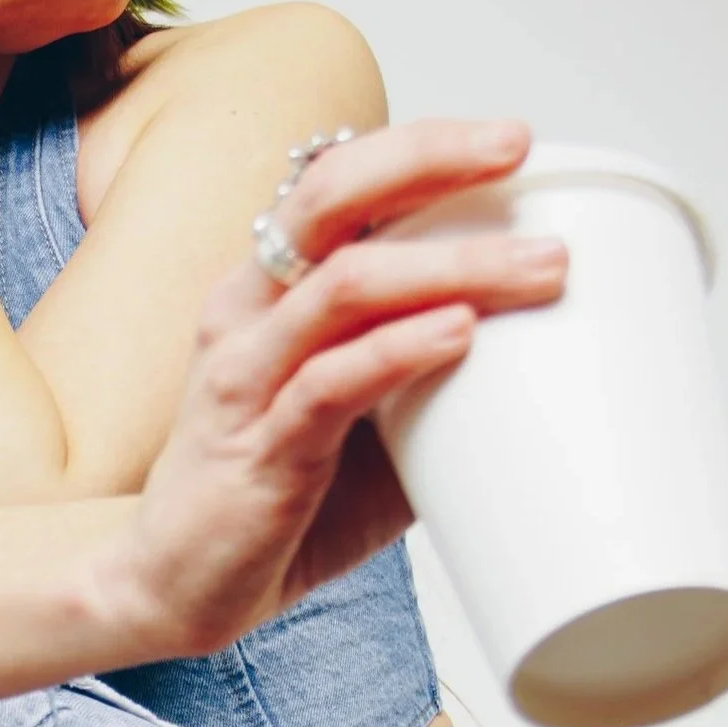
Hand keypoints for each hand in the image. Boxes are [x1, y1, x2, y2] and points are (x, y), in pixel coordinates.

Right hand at [97, 120, 568, 655]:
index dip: (419, 147)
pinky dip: (400, 350)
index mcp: (269, 289)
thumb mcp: (363, 422)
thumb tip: (553, 370)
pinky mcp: (255, 445)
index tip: (511, 141)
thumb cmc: (270, 497)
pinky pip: (329, 381)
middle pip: (329, 197)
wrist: (174, 585)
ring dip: (451, 266)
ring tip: (538, 266)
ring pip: (344, 285)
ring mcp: (246, 374)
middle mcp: (248, 310)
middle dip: (429, 161)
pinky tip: (459, 333)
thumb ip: (432, 382)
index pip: (337, 183)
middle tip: (517, 152)